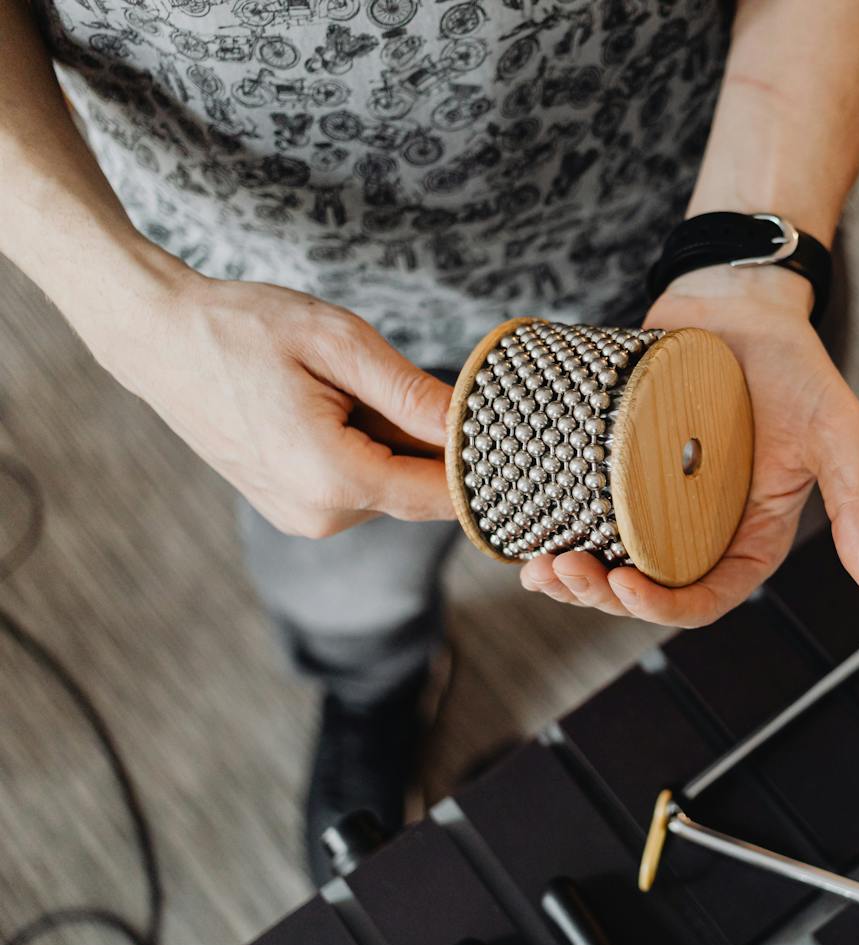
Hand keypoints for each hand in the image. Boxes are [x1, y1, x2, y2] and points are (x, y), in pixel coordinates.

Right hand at [91, 264, 453, 538]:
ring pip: (393, 487)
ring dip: (400, 443)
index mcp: (332, 479)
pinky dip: (371, 448)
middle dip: (439, 446)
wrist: (158, 339)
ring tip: (361, 387)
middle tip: (433, 385)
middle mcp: (319, 515)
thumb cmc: (243, 328)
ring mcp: (304, 517)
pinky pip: (362, 484)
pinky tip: (344, 405)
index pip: (443, 495)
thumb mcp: (339, 344)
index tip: (514, 433)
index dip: (485, 468)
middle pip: (421, 492)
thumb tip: (474, 427)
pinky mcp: (297, 508)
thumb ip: (411, 394)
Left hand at [520, 266, 858, 625]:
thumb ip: (858, 505)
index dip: (664, 608)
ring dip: (568, 577)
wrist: (737, 301)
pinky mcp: (615, 468)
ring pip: (605, 560)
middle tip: (561, 572)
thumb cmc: (796, 365)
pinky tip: (524, 529)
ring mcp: (651, 501)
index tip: (628, 588)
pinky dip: (552, 527)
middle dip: (599, 595)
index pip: (706, 597)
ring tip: (534, 567)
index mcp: (749, 537)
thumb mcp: (838, 432)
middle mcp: (697, 529)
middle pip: (644, 589)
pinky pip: (581, 511)